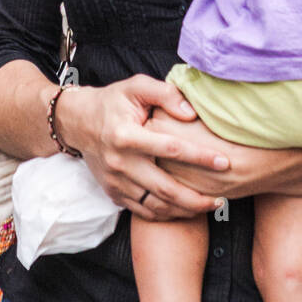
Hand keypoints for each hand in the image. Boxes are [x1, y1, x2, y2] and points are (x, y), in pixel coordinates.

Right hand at [55, 75, 231, 220]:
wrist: (77, 122)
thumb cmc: (113, 102)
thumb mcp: (136, 87)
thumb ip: (166, 94)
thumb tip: (192, 113)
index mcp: (126, 135)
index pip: (170, 148)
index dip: (199, 157)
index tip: (224, 162)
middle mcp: (119, 162)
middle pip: (164, 188)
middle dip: (195, 198)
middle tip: (221, 199)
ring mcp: (115, 181)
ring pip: (155, 205)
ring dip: (184, 210)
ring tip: (209, 206)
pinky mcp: (113, 193)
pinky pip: (143, 211)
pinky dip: (166, 214)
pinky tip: (184, 210)